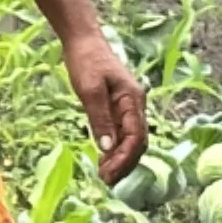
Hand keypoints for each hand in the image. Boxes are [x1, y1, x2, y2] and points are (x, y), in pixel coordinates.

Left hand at [64, 33, 147, 184]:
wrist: (83, 41)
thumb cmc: (87, 61)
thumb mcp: (90, 90)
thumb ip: (100, 119)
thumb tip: (108, 148)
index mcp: (133, 100)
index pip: (136, 137)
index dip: (125, 158)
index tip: (110, 174)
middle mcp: (135, 105)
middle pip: (137, 141)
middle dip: (125, 163)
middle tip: (106, 181)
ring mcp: (127, 106)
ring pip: (130, 139)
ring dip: (120, 158)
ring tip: (104, 175)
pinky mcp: (117, 106)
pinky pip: (121, 132)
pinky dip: (115, 148)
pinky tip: (104, 158)